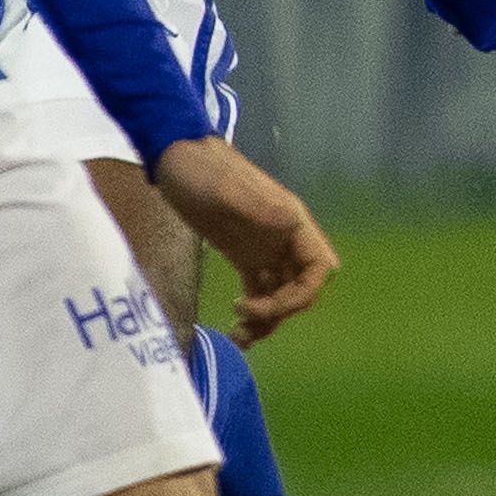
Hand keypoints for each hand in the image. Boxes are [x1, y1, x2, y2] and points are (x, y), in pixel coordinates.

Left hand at [154, 136, 337, 341]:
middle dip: (280, 311)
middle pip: (301, 287)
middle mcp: (285, 239)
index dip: (302, 296)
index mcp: (292, 223)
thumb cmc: (204, 172)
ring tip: (239, 337)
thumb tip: (289, 225)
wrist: (177, 158)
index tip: (266, 306)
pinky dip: (253, 312)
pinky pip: (259, 291)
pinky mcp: (244, 255)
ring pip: (281, 293)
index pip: (319, 269)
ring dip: (267, 319)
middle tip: (244, 318)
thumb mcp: (229, 190)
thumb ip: (258, 208)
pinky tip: (235, 327)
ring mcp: (265, 248)